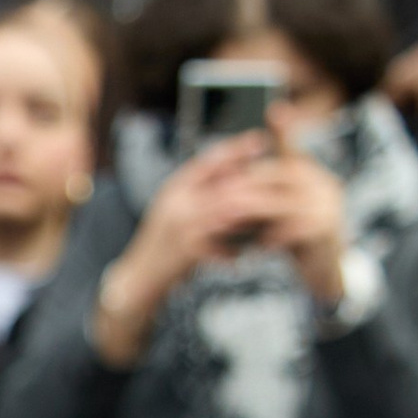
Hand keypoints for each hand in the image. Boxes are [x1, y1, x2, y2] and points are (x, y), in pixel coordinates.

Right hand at [90, 141, 272, 364]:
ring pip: (225, 212)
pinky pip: (219, 246)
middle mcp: (176, 203)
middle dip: (252, 180)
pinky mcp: (186, 251)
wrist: (138, 278)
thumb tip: (234, 175)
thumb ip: (200, 193)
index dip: (235, 149)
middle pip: (221, 184)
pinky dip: (234, 250)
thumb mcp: (176, 211)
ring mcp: (180, 226)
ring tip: (271, 215)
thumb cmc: (162, 245)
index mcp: (173, 188)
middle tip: (279, 176)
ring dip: (249, 215)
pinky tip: (245, 255)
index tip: (261, 140)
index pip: (207, 160)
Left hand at [230, 138, 348, 308]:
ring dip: (251, 211)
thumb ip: (264, 195)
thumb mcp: (280, 212)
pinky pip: (294, 230)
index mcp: (309, 175)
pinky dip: (271, 237)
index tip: (274, 109)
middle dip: (245, 185)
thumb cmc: (295, 238)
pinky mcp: (328, 231)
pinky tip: (253, 246)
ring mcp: (329, 206)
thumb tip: (230, 184)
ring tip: (225, 219)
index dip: (284, 129)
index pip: (293, 148)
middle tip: (217, 195)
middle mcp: (323, 184)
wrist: (325, 271)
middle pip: (280, 175)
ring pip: (283, 202)